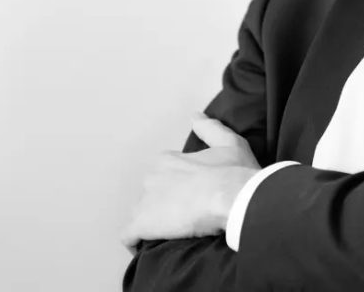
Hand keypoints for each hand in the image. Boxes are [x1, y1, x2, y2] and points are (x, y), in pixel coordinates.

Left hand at [121, 114, 260, 249]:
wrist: (233, 196)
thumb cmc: (234, 172)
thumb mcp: (230, 143)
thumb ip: (210, 128)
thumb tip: (195, 116)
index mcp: (167, 160)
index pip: (163, 176)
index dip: (177, 189)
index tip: (191, 199)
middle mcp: (150, 177)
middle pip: (150, 196)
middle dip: (163, 206)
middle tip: (185, 218)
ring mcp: (144, 201)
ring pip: (140, 215)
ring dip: (153, 224)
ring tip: (173, 235)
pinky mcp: (141, 224)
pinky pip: (129, 237)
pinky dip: (136, 242)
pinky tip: (150, 247)